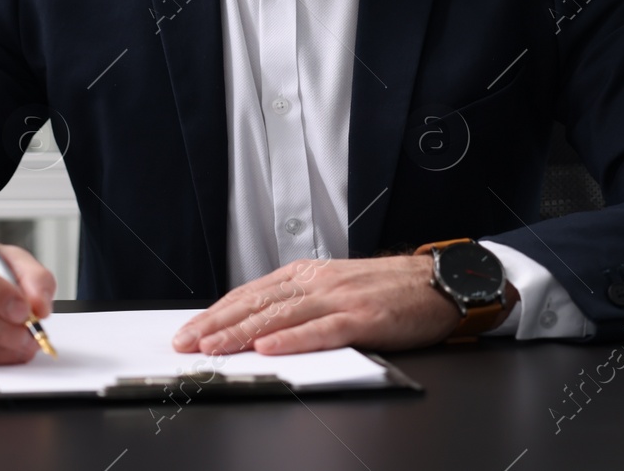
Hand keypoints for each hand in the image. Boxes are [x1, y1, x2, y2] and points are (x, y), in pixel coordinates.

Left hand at [170, 254, 463, 356]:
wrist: (437, 283)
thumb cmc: (388, 290)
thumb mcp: (336, 287)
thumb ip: (300, 303)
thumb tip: (258, 325)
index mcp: (308, 275)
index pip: (251, 293)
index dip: (217, 312)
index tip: (190, 329)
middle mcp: (318, 282)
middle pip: (257, 304)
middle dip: (217, 324)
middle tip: (186, 342)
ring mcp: (339, 298)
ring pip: (281, 316)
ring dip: (242, 333)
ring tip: (213, 347)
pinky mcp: (363, 317)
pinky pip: (322, 330)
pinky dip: (293, 339)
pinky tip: (269, 348)